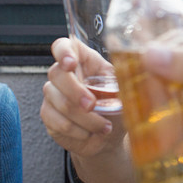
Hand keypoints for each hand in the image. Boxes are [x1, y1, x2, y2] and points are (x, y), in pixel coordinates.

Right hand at [40, 37, 122, 155]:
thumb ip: (123, 78)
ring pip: (59, 102)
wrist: (109, 137)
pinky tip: (90, 133)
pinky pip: (57, 121)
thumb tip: (133, 69)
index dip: (63, 52)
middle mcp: (65, 75)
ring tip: (104, 126)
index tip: (70, 64)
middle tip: (93, 106)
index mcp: (84, 62)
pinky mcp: (49, 116)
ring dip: (85, 118)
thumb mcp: (124, 90)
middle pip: (57, 74)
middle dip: (76, 92)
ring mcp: (53, 95)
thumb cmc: (116, 108)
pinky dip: (78, 130)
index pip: (64, 46)